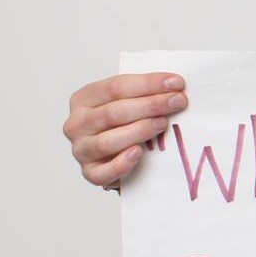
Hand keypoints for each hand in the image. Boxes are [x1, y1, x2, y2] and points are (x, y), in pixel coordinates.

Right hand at [63, 72, 186, 186]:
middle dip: (150, 105)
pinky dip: (122, 163)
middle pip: (113, 112)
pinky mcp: (90, 173)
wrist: (116, 159)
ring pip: (108, 141)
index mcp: (84, 99)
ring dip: (140, 130)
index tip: (176, 83)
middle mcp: (77, 124)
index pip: (115, 87)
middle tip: (178, 102)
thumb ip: (144, 94)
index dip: (147, 84)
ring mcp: (81, 150)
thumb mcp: (129, 104)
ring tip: (163, 124)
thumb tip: (175, 85)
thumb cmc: (124, 126)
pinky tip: (139, 153)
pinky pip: (104, 172)